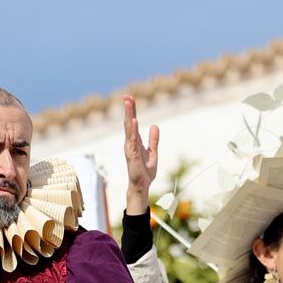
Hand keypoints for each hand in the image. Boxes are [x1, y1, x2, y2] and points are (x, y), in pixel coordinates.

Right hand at [123, 96, 158, 215]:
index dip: (132, 111)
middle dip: (128, 109)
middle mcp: (130, 143)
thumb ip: (153, 140)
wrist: (142, 186)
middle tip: (127, 96)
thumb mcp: (153, 153)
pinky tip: (134, 121)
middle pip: (129, 123)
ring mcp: (130, 149)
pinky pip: (132, 141)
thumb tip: (154, 126)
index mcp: (135, 142)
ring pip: (129, 129)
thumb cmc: (145, 172)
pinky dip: (133, 131)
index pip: (133, 123)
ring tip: (128, 103)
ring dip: (129, 116)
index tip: (130, 98)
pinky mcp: (132, 155)